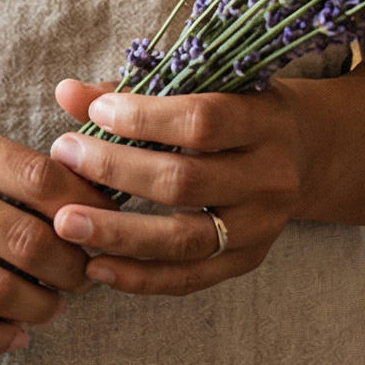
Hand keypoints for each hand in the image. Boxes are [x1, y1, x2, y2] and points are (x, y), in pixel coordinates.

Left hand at [45, 80, 307, 296]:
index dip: (144, 118)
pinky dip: (140, 277)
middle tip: (64, 155)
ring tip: (65, 223)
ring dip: (118, 233)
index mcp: (263, 120)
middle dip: (116, 170)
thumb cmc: (232, 108)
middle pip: (185, 181)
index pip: (201, 122)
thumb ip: (134, 91)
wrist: (301, 152)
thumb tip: (67, 92)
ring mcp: (261, 227)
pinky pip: (189, 278)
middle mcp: (270, 178)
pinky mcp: (246, 262)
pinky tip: (96, 267)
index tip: (94, 113)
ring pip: (184, 238)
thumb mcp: (201, 86)